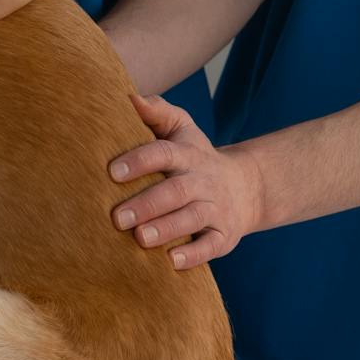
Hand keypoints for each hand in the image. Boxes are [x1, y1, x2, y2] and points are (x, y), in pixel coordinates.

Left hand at [109, 95, 265, 268]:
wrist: (247, 186)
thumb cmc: (195, 156)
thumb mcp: (181, 128)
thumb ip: (157, 111)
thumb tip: (128, 97)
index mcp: (187, 154)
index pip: (163, 153)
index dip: (139, 161)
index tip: (112, 172)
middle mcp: (202, 181)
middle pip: (175, 191)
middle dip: (146, 204)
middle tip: (117, 218)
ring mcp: (215, 209)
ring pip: (192, 219)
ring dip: (166, 228)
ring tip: (140, 239)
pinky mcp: (224, 235)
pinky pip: (210, 246)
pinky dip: (192, 255)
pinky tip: (170, 262)